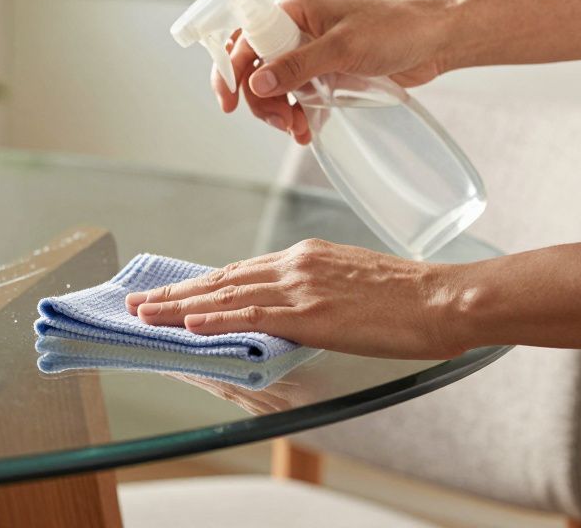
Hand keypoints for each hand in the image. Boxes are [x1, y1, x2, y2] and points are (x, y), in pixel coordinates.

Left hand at [125, 239, 469, 358]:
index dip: (201, 284)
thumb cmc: (408, 296)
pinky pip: (251, 315)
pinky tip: (187, 325)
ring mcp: (301, 287)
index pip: (240, 271)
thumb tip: (290, 310)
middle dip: (176, 293)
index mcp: (305, 255)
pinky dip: (215, 320)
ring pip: (226, 296)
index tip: (173, 294)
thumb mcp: (352, 280)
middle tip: (138, 303)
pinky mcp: (311, 313)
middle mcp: (295, 264)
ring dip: (179, 307)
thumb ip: (316, 289)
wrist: (443, 298)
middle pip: (222, 279)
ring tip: (145, 315)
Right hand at [212, 0, 459, 143]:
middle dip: (259, 99)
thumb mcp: (343, 48)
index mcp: (292, 10)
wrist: (435, 41)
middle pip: (254, 67)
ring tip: (296, 129)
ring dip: (277, 111)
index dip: (231, 71)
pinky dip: (295, 114)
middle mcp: (295, 29)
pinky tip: (305, 130)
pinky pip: (295, 95)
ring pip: (272, 86)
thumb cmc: (395, 30)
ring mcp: (309, 52)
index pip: (244, 40)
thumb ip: (297, 66)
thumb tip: (256, 83)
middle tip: (280, 122)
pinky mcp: (323, 72)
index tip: (230, 102)